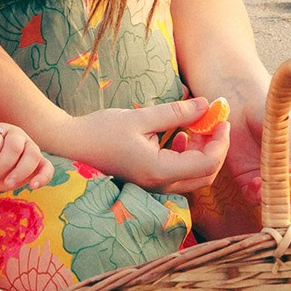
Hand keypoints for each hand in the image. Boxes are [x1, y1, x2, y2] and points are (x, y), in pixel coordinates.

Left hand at [0, 123, 52, 207]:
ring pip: (32, 156)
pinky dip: (43, 177)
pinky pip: (47, 168)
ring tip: (7, 184)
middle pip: (15, 147)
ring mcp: (30, 148)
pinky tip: (33, 186)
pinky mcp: (39, 164)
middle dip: (2, 166)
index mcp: (0, 129)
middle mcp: (18, 136)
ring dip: (19, 172)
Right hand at [53, 99, 228, 194]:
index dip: (220, 142)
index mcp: (159, 170)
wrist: (69, 145)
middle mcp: (159, 184)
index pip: (207, 163)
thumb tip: (207, 104)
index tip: (221, 119)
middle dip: (215, 147)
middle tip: (213, 121)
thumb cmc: (100, 130)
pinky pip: (179, 174)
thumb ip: (176, 113)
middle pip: (205, 174)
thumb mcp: (140, 117)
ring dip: (201, 151)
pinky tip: (179, 135)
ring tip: (195, 124)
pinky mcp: (149, 181)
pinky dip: (187, 156)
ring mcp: (153, 186)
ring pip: (194, 176)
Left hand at [220, 92, 290, 225]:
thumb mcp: (290, 127)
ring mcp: (273, 181)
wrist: (242, 102)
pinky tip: (253, 183)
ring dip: (276, 206)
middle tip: (290, 205)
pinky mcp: (250, 182)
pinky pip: (256, 199)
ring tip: (266, 189)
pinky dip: (256, 197)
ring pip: (281, 208)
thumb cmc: (273, 111)